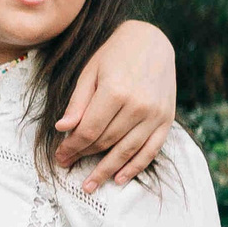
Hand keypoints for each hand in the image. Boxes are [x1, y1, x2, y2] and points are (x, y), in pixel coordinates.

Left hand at [54, 19, 177, 189]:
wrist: (153, 41)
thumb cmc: (115, 54)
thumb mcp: (90, 71)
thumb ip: (78, 102)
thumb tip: (62, 128)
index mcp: (115, 91)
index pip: (88, 130)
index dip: (72, 147)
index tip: (60, 156)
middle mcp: (138, 106)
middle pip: (106, 142)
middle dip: (84, 156)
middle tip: (67, 165)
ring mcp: (155, 114)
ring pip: (126, 150)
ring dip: (106, 170)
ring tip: (90, 185)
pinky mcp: (167, 119)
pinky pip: (150, 150)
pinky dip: (134, 167)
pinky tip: (119, 178)